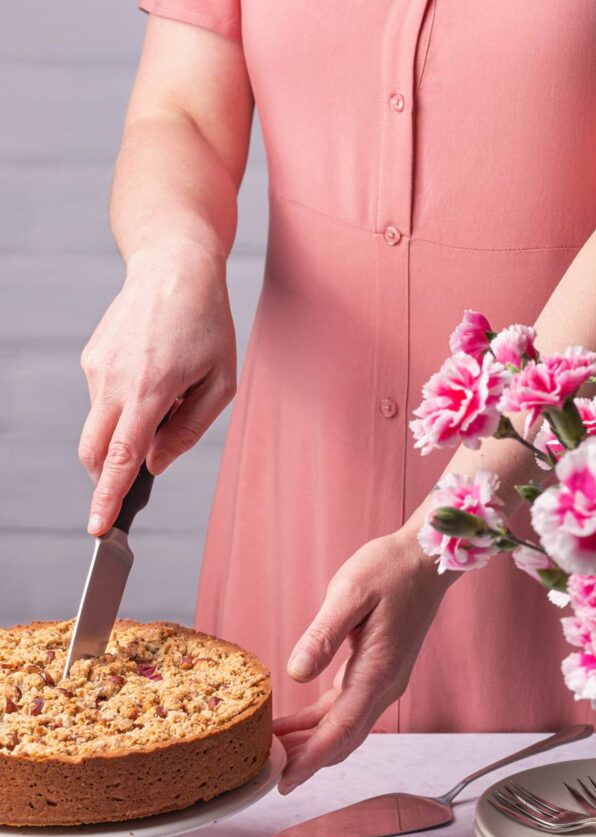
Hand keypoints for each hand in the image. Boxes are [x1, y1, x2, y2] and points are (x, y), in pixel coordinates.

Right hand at [78, 244, 235, 533]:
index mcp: (151, 389)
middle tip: (127, 488)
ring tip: (166, 397)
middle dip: (104, 480)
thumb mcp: (220, 383)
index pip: (121, 457)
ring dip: (124, 433)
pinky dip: (122, 407)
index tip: (98, 527)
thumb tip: (155, 465)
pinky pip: (102, 400)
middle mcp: (115, 380)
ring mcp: (97, 368)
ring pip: (100, 426)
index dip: (109, 497)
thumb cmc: (207, 324)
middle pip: (94, 452)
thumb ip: (188, 431)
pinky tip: (150, 378)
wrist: (173, 266)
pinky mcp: (90, 357)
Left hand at [274, 525, 455, 792]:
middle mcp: (385, 685)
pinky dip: (321, 722)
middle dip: (307, 760)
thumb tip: (296, 674)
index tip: (283, 782)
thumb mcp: (350, 593)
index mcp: (377, 672)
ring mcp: (384, 680)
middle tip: (267, 774)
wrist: (429, 558)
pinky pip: (347, 707)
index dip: (309, 759)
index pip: (339, 730)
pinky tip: (295, 725)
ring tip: (273, 752)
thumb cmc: (390, 569)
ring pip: (345, 727)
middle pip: (342, 738)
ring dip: (312, 743)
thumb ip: (324, 636)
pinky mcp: (380, 670)